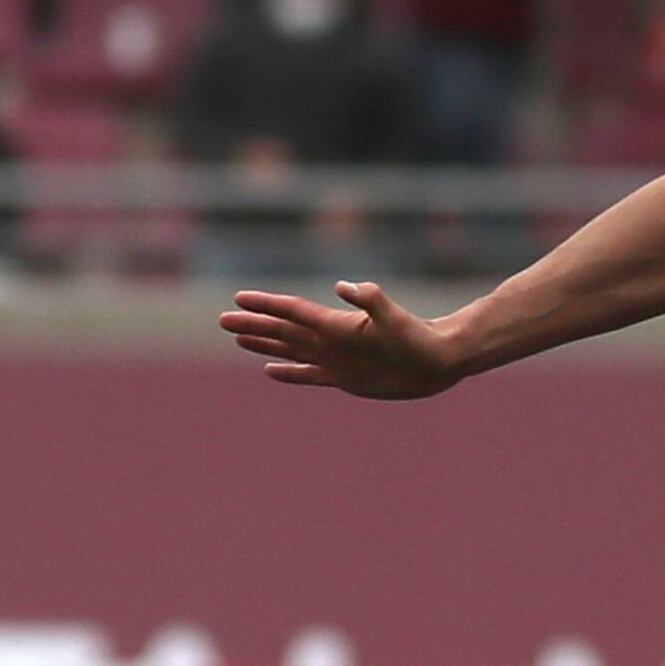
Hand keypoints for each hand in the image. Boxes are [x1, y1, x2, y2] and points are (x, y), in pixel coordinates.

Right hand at [218, 281, 463, 398]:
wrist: (441, 359)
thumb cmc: (421, 338)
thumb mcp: (396, 319)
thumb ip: (372, 300)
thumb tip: (343, 286)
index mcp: (338, 325)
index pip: (294, 312)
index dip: (267, 304)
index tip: (239, 298)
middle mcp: (333, 340)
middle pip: (284, 330)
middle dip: (254, 324)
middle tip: (223, 319)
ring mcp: (338, 359)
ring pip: (291, 350)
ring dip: (265, 344)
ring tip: (238, 337)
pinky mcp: (347, 379)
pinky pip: (310, 375)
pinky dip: (289, 372)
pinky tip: (269, 369)